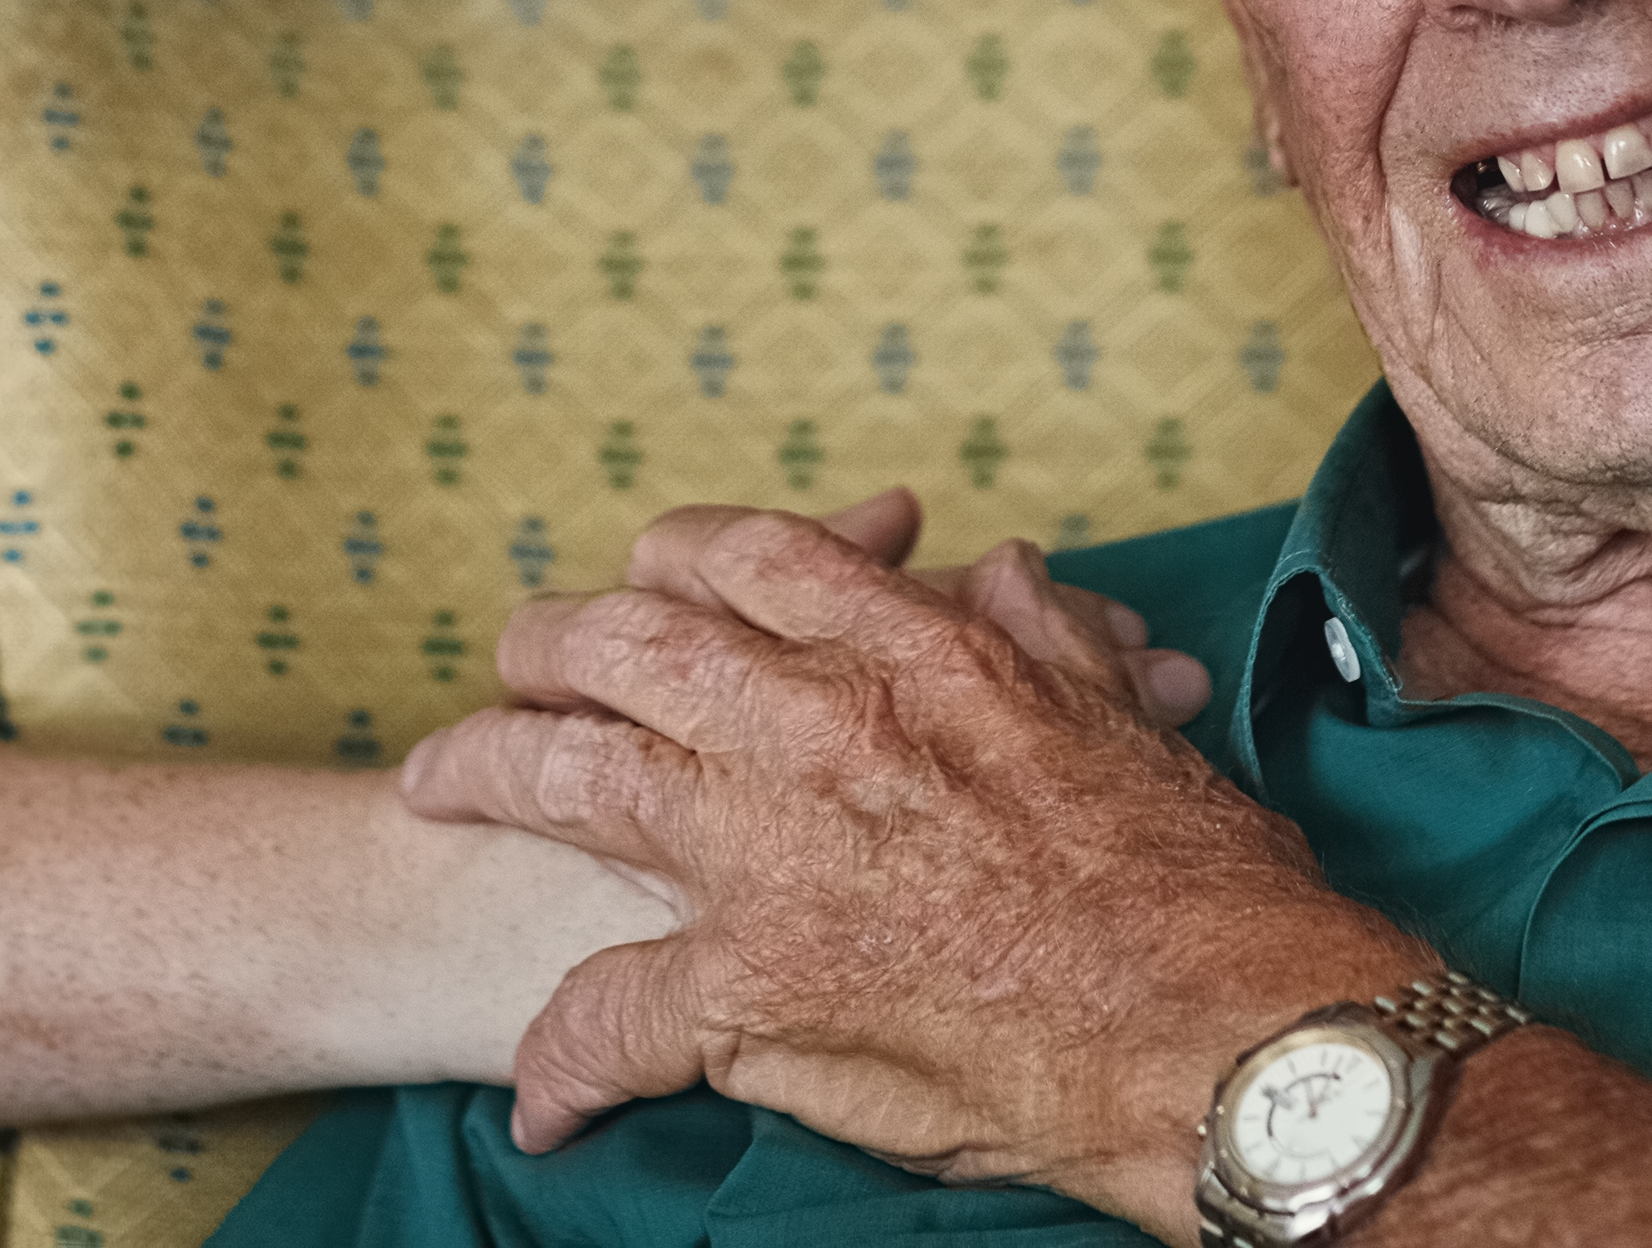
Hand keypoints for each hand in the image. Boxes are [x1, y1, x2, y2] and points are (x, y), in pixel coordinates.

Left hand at [397, 506, 1419, 1225]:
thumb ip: (1041, 634)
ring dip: (486, 770)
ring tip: (433, 782)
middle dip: (550, 641)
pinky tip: (544, 1097)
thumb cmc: (1196, 885)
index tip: (652, 568)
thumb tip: (997, 571)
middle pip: (624, 641)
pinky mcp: (747, 993)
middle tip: (514, 658)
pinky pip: (605, 1016)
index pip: (752, 554)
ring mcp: (765, 856)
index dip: (681, 552)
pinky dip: (564, 1059)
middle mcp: (814, 727)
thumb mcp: (1119, 716)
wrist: (1218, 1029)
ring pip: (569, 777)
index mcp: (912, 651)